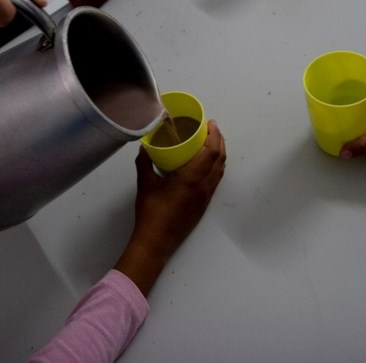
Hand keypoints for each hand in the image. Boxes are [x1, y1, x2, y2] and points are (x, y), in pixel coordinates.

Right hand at [114, 120, 226, 295]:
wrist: (156, 241)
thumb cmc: (151, 213)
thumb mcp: (145, 184)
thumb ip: (145, 163)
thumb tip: (144, 148)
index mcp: (191, 178)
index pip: (211, 152)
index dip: (215, 135)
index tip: (210, 124)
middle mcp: (203, 186)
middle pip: (220, 159)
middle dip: (219, 141)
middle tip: (212, 129)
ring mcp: (205, 196)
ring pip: (220, 170)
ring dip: (219, 153)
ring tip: (211, 142)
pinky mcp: (203, 204)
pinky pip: (215, 180)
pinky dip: (216, 166)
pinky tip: (207, 163)